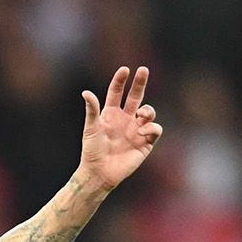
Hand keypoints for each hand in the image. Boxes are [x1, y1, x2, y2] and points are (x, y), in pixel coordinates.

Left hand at [78, 66, 164, 192]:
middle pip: (135, 96)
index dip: (121, 81)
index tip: (125, 69)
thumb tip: (86, 92)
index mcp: (110, 114)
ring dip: (148, 110)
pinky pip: (155, 129)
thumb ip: (92, 110)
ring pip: (149, 111)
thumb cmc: (92, 151)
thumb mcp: (91, 129)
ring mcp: (136, 129)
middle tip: (144, 69)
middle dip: (140, 83)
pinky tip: (143, 132)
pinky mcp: (145, 142)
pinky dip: (152, 127)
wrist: (100, 172)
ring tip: (141, 115)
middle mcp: (125, 119)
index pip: (117, 93)